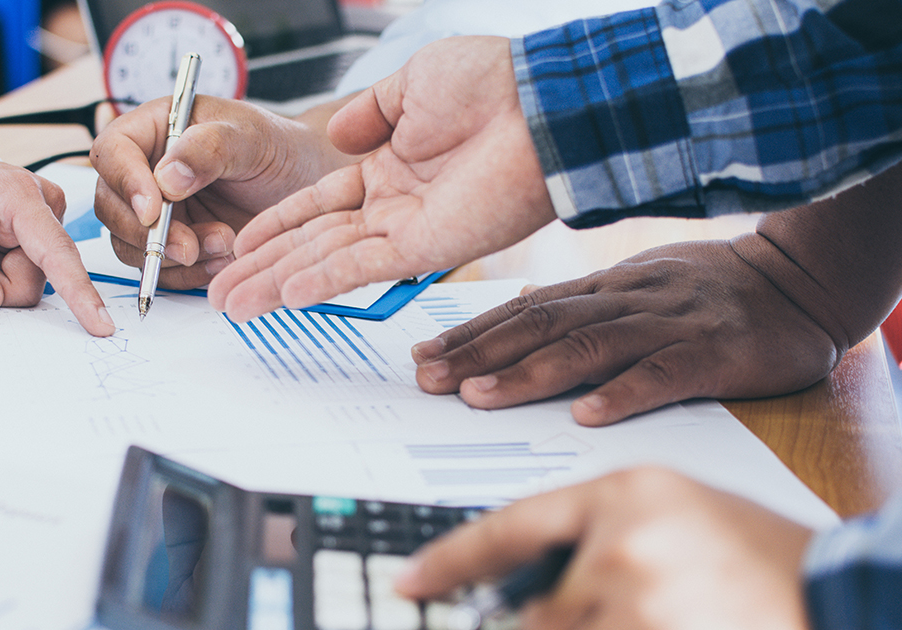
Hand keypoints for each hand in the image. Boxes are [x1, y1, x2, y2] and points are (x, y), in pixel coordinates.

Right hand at [91, 95, 355, 289]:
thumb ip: (209, 149)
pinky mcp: (171, 245)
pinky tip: (222, 261)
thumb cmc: (277, 149)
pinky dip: (187, 274)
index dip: (125, 182)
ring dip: (171, 257)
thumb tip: (166, 177)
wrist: (304, 186)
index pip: (113, 151)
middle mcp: (145, 170)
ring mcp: (156, 212)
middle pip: (111, 205)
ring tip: (224, 243)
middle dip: (147, 234)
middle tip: (189, 246)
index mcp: (155, 129)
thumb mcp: (251, 138)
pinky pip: (158, 269)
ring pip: (129, 243)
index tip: (154, 211)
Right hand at [208, 36, 555, 320]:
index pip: (317, 205)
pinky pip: (360, 265)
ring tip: (232, 304)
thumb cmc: (495, 84)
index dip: (276, 225)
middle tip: (221, 293)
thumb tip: (338, 133)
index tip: (241, 245)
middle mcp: (392, 205)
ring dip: (276, 282)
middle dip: (261, 266)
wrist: (543, 105)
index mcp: (389, 167)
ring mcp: (406, 228)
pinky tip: (285, 294)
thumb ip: (369, 111)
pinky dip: (320, 279)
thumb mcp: (413, 82)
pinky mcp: (424, 246)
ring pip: (325, 260)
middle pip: (311, 242)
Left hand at [395, 468, 812, 629]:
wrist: (830, 591)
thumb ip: (594, 528)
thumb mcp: (669, 508)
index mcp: (621, 494)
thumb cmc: (750, 550)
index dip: (451, 560)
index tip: (408, 581)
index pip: (509, 529)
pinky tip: (665, 621)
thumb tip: (527, 565)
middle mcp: (620, 545)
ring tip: (654, 613)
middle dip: (550, 625)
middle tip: (607, 611)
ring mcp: (638, 603)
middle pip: (532, 610)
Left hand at [410, 240, 837, 425]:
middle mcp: (626, 301)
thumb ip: (581, 304)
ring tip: (480, 396)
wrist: (799, 281)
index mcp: (605, 288)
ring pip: (589, 347)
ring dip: (529, 373)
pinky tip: (588, 414)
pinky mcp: (714, 353)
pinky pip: (664, 374)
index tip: (423, 356)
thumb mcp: (637, 284)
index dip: (471, 333)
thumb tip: (516, 310)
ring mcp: (669, 325)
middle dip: (478, 354)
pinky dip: (624, 393)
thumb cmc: (711, 288)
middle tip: (428, 380)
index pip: (524, 310)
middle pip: (540, 326)